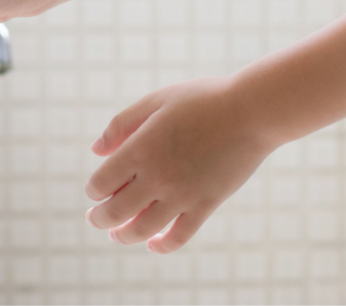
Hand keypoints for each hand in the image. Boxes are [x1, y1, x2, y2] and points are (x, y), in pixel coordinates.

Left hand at [84, 76, 278, 252]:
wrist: (251, 112)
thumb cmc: (202, 100)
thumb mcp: (156, 102)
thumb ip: (121, 124)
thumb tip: (95, 150)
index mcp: (140, 148)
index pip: (102, 183)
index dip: (94, 190)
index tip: (96, 190)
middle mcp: (157, 176)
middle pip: (116, 211)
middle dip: (99, 218)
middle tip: (94, 218)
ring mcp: (183, 194)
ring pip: (143, 229)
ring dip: (123, 236)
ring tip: (116, 235)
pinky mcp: (206, 204)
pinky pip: (180, 236)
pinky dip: (163, 246)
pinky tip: (153, 244)